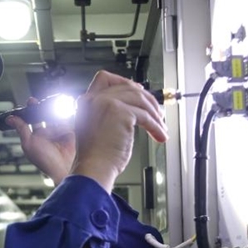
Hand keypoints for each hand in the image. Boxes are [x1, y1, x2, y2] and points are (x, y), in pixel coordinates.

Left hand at [4, 97, 75, 184]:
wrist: (64, 167)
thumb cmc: (45, 160)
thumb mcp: (28, 143)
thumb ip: (21, 129)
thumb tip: (10, 119)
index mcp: (35, 137)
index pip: (31, 120)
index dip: (30, 111)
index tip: (30, 102)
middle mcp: (47, 134)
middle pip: (44, 115)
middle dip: (42, 108)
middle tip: (42, 101)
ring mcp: (58, 132)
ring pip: (55, 116)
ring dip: (53, 109)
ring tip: (52, 104)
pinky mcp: (69, 132)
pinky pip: (66, 119)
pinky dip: (65, 113)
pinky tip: (62, 108)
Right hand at [71, 71, 167, 191]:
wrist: (93, 169)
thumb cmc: (95, 157)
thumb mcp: (96, 128)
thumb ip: (107, 114)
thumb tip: (131, 108)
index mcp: (86, 102)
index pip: (104, 78)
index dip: (123, 82)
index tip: (137, 91)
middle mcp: (94, 99)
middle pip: (127, 86)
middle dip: (146, 98)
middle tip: (156, 111)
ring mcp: (106, 103)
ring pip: (139, 99)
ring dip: (154, 114)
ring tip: (160, 126)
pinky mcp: (120, 112)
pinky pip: (145, 115)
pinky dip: (155, 126)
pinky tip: (159, 134)